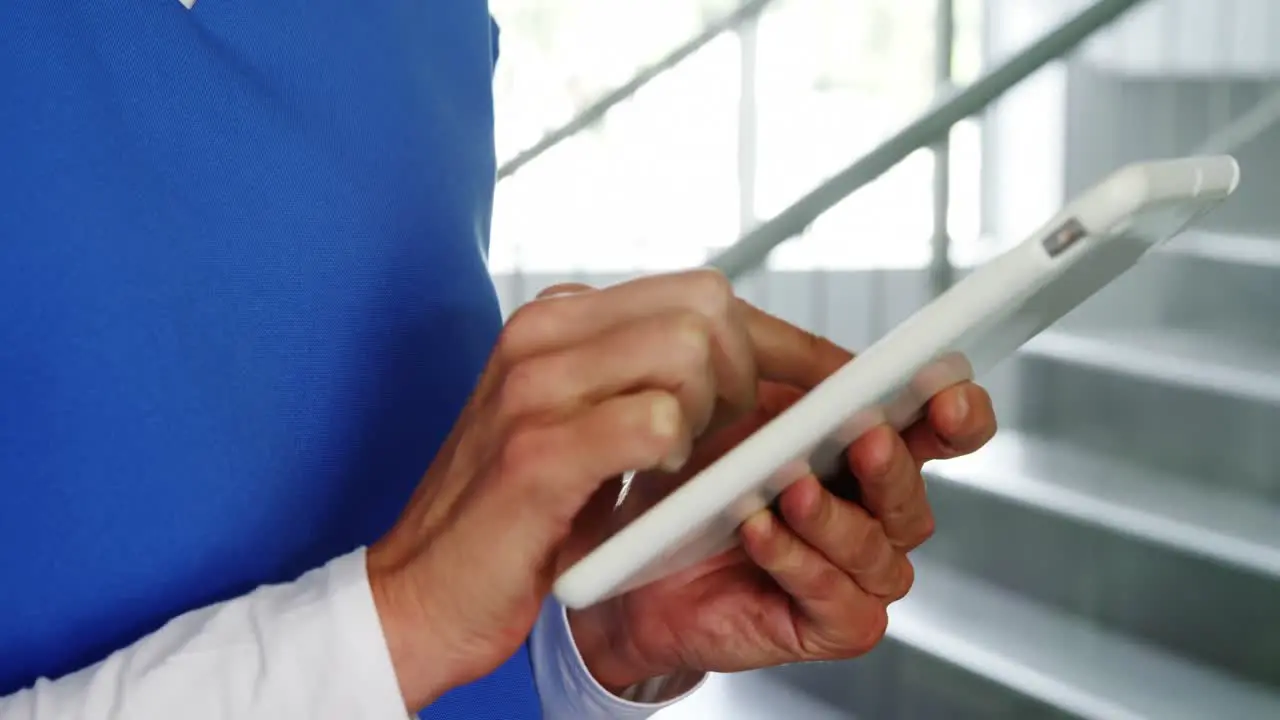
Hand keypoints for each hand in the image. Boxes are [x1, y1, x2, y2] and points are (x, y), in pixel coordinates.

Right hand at [366, 269, 839, 710]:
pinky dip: (677, 455)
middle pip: (706, 306)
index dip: (780, 338)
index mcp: (557, 319)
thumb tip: (756, 365)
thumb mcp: (577, 423)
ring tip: (680, 466)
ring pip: (687, 350)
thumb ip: (644, 378)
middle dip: (749, 377)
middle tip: (728, 440)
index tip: (834, 381)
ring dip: (713, 417)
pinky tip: (652, 483)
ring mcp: (533, 387)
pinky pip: (655, 420)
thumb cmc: (513, 516)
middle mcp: (541, 334)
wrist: (416, 594)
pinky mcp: (535, 454)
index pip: (699, 293)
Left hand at [567, 354, 996, 692]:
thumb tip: (849, 365)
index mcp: (870, 455)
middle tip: (865, 439)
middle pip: (914, 498)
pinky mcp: (831, 624)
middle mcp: (876, 517)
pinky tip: (760, 533)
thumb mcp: (741, 407)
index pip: (944, 434)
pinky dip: (797, 561)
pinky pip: (835, 596)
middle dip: (892, 467)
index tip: (948, 396)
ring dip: (831, 518)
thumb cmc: (695, 479)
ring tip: (789, 490)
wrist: (637, 555)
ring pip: (876, 551)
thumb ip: (800, 380)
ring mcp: (858, 575)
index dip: (959, 416)